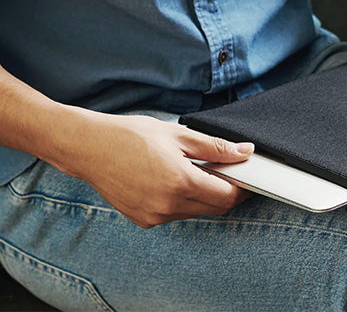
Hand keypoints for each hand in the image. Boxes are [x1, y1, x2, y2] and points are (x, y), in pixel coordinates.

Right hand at [47, 109, 253, 227]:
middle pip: (214, 207)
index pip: (226, 196)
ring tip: (197, 172)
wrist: (89, 147)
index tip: (248, 178)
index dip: (242, 188)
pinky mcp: (144, 220)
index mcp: (180, 182)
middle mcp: (168, 205)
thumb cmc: (130, 136)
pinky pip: (175, 214)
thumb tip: (245, 152)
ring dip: (204, 197)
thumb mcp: (179, 135)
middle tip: (228, 172)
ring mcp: (154, 216)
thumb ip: (216, 148)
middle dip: (227, 193)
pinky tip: (176, 182)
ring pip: (195, 212)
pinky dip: (183, 201)